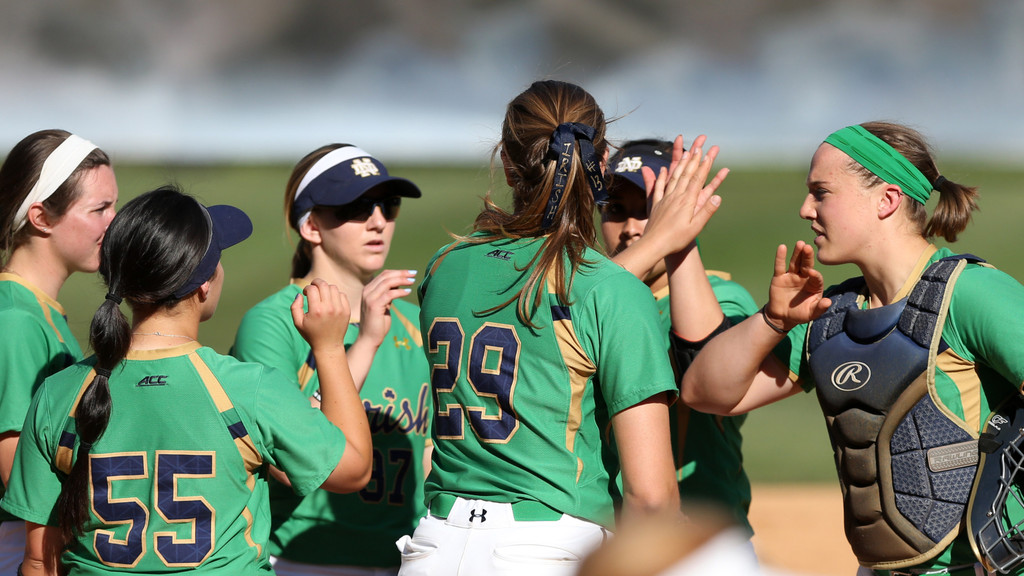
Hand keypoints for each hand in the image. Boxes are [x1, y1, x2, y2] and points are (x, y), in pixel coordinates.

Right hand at [290, 278, 350, 352]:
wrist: (328, 346)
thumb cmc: (311, 334)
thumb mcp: (298, 323)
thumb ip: (295, 307)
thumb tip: (300, 294)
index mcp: (316, 311)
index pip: (311, 289)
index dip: (306, 288)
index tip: (305, 293)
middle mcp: (329, 308)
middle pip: (323, 285)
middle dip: (316, 283)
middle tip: (313, 287)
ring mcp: (339, 309)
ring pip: (333, 288)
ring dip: (326, 288)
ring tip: (322, 294)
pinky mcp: (346, 311)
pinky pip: (342, 294)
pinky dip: (335, 294)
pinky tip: (330, 300)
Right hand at [356, 269, 415, 347]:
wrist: (369, 339)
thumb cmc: (378, 323)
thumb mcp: (384, 305)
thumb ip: (388, 294)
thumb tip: (398, 283)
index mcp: (368, 290)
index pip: (384, 275)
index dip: (398, 272)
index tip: (410, 273)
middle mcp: (367, 291)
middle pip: (386, 276)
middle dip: (401, 273)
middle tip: (414, 273)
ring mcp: (369, 298)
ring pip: (387, 282)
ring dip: (402, 280)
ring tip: (412, 281)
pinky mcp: (374, 305)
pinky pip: (389, 294)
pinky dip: (400, 291)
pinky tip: (408, 292)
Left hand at [640, 134, 727, 257]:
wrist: (654, 245)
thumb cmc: (677, 239)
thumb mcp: (695, 227)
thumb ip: (706, 211)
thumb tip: (718, 197)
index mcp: (686, 202)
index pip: (697, 180)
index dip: (703, 166)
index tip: (707, 155)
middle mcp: (675, 197)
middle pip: (686, 174)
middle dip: (693, 160)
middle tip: (698, 147)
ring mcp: (665, 199)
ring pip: (673, 177)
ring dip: (680, 164)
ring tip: (684, 153)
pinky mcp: (657, 204)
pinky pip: (659, 187)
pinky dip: (662, 177)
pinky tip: (663, 170)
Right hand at [766, 241, 831, 329]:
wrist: (782, 316)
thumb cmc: (800, 314)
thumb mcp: (811, 313)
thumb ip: (820, 308)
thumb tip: (828, 301)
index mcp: (814, 285)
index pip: (816, 277)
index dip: (815, 275)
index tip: (812, 273)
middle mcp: (804, 277)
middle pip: (806, 265)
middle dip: (808, 256)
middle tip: (808, 247)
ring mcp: (791, 276)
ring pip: (795, 262)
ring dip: (797, 253)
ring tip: (800, 244)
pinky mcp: (780, 277)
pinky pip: (780, 266)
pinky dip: (780, 257)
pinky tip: (782, 247)